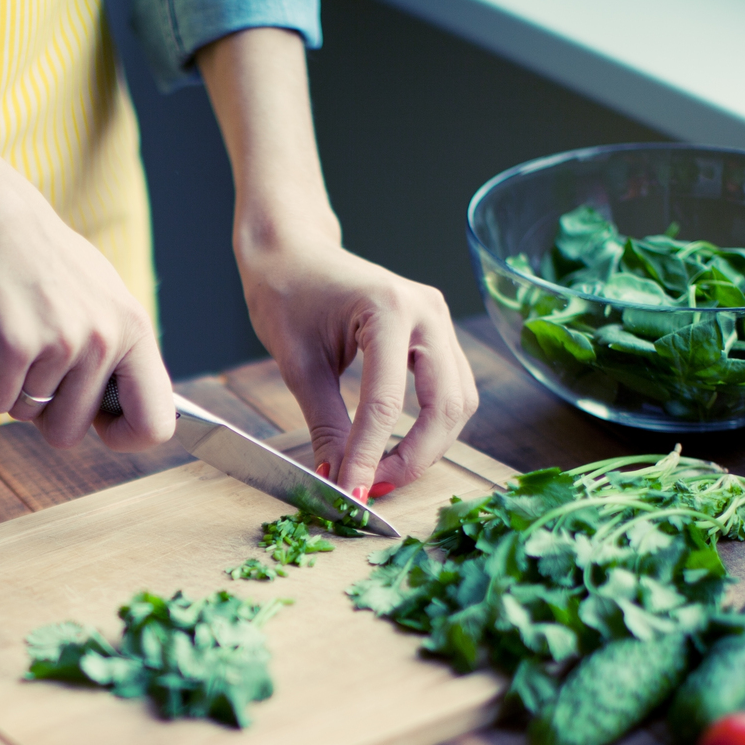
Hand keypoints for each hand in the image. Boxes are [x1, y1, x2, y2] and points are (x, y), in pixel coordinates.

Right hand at [0, 178, 174, 451]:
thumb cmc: (29, 253)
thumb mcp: (94, 293)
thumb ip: (112, 347)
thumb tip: (120, 412)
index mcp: (134, 327)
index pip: (156, 422)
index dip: (123, 436)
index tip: (95, 425)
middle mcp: (105, 338)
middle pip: (70, 432)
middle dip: (39, 410)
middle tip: (24, 362)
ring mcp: (62, 344)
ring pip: (26, 415)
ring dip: (3, 385)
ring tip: (0, 333)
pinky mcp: (14, 347)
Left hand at [195, 27, 478, 498]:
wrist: (293, 251)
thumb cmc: (287, 293)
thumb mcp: (298, 365)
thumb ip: (325, 425)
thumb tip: (338, 480)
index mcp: (387, 308)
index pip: (386, 403)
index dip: (368, 456)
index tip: (349, 494)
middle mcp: (427, 311)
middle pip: (445, 406)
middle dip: (413, 458)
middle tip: (370, 489)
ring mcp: (439, 320)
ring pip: (458, 403)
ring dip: (428, 447)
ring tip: (379, 473)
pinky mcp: (437, 334)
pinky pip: (451, 391)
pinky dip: (430, 427)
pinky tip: (394, 449)